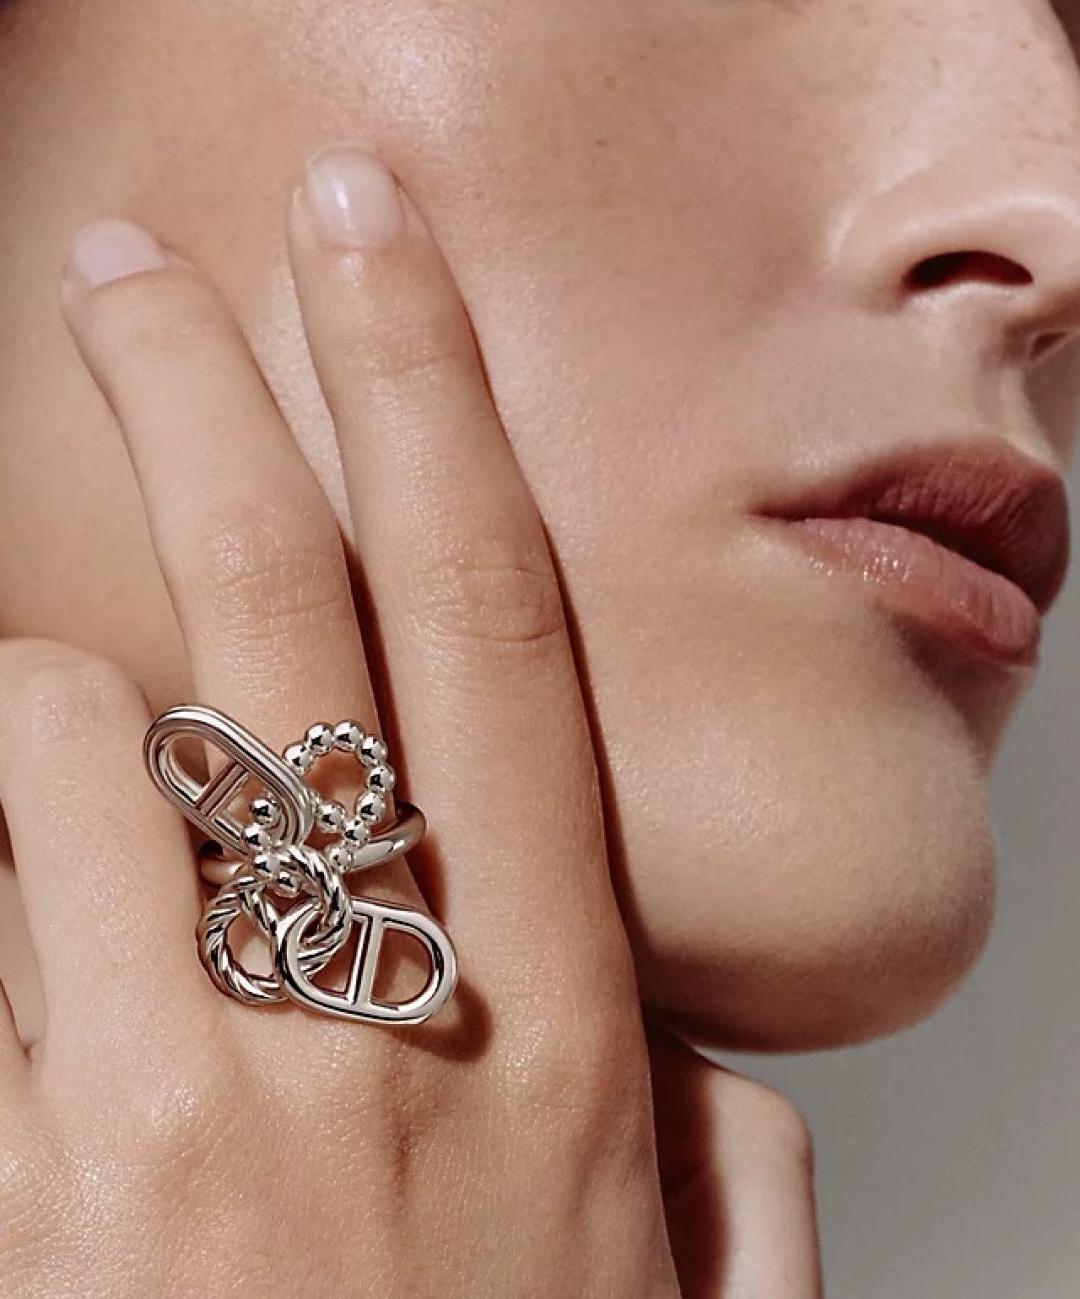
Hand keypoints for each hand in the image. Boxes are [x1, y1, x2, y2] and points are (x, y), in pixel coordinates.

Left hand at [0, 144, 819, 1295]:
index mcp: (565, 1027)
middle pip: (288, 617)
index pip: (498, 618)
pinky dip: (2, 843)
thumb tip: (695, 1044)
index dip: (434, 407)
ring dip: (61, 698)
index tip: (372, 251)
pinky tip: (36, 882)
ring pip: (83, 745)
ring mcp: (189, 1105)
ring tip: (76, 728)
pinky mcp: (35, 1177)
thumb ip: (725, 1163)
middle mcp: (387, 1023)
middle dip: (211, 402)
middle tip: (131, 271)